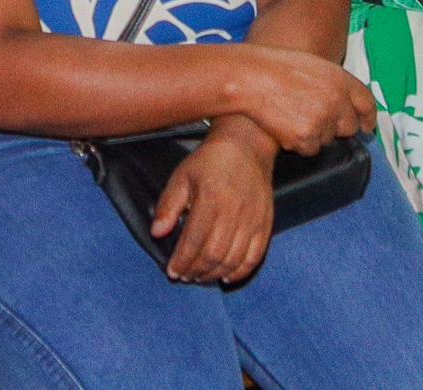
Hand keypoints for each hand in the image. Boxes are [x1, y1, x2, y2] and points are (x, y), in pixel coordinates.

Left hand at [151, 119, 278, 285]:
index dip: (181, 261)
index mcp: (211, 199)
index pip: (194, 241)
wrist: (247, 146)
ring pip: (233, 260)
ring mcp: (252, 220)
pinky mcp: (265, 224)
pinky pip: (255, 257)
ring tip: (201, 277)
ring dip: (214, 274)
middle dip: (196, 271)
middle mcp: (234, 212)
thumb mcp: (182, 177)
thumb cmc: (210, 162)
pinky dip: (240, 272)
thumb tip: (157, 233)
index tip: (172, 271)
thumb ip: (167, 206)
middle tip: (185, 276)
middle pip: (214, 255)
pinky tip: (226, 276)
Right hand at [219, 43, 377, 152]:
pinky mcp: (306, 137)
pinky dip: (299, 143)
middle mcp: (337, 101)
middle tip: (314, 118)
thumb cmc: (276, 68)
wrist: (252, 78)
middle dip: (336, 127)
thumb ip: (333, 84)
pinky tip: (285, 126)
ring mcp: (323, 120)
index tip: (367, 126)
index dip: (369, 117)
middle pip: (349, 127)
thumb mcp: (314, 66)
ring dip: (315, 134)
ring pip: (327, 140)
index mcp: (340, 79)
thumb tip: (344, 103)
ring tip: (292, 115)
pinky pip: (310, 149)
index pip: (367, 102)